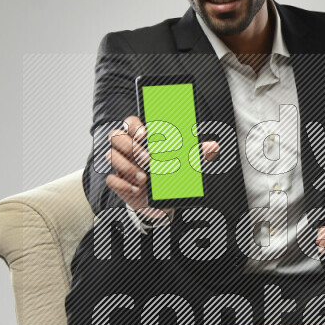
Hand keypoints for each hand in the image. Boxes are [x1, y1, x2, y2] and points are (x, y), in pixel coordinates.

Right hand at [105, 115, 219, 220]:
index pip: (130, 122)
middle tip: (148, 160)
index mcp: (141, 138)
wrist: (161, 202)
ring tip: (145, 178)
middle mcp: (128, 148)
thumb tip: (213, 146)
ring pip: (111, 155)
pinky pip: (112, 179)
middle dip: (131, 147)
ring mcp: (121, 164)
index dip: (135, 126)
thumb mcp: (185, 165)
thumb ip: (197, 154)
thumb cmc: (170, 176)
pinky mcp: (118, 182)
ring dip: (127, 166)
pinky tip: (137, 189)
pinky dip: (123, 184)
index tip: (146, 134)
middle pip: (116, 136)